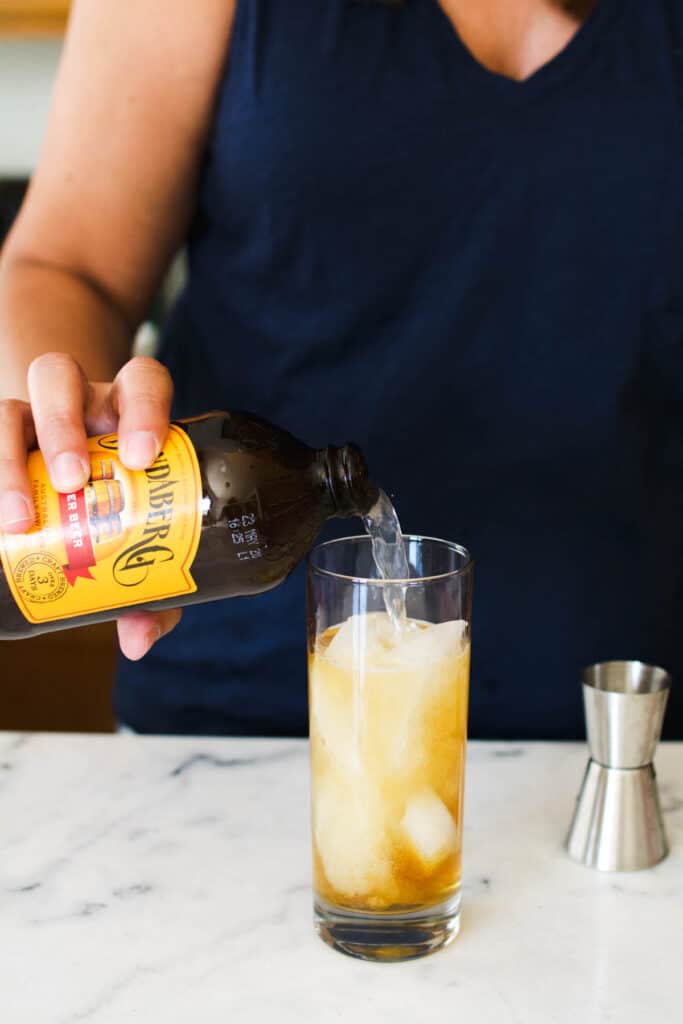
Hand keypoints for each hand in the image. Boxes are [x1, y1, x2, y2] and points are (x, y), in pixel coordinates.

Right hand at [0, 352, 181, 658]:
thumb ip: (152, 592)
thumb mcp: (140, 545)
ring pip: (11, 406)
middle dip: (64, 428)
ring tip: (17, 518)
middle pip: (62, 378)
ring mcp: (28, 418)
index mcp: (127, 414)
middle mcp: (77, 404)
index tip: (141, 458)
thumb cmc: (119, 516)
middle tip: (71, 483)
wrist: (65, 487)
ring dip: (8, 458)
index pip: (142, 382)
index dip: (145, 410)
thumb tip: (137, 641)